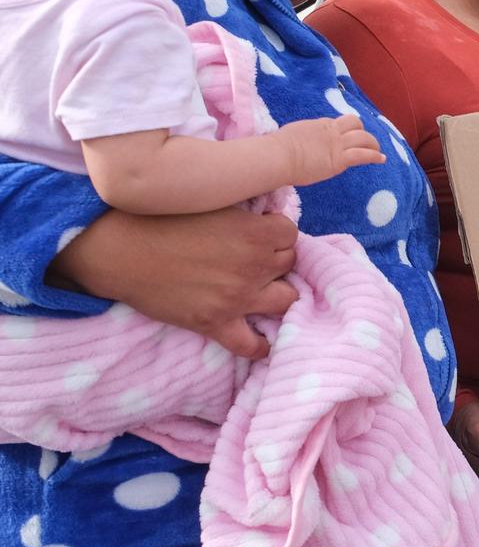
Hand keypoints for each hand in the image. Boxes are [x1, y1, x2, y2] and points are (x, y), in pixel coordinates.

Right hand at [49, 209, 298, 357]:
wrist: (120, 250)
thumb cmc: (161, 216)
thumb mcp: (213, 201)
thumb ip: (245, 211)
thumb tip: (267, 212)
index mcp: (256, 234)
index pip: (290, 233)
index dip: (274, 231)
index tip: (258, 231)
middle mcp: (254, 268)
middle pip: (288, 263)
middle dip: (274, 258)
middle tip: (252, 256)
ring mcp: (237, 299)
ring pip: (286, 299)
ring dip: (276, 291)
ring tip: (262, 287)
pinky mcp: (215, 323)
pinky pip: (250, 344)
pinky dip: (260, 344)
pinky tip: (263, 339)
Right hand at [280, 115, 383, 185]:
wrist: (278, 156)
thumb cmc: (277, 149)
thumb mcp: (293, 135)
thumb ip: (302, 137)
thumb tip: (298, 142)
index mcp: (320, 125)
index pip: (339, 124)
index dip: (346, 130)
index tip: (347, 138)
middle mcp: (331, 131)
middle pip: (355, 125)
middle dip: (362, 132)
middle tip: (366, 143)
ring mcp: (337, 144)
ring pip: (363, 138)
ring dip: (373, 144)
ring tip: (378, 152)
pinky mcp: (340, 159)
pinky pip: (363, 155)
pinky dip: (375, 156)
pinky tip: (381, 159)